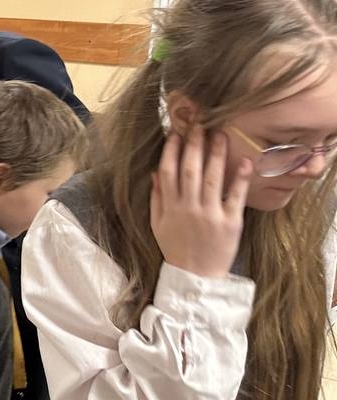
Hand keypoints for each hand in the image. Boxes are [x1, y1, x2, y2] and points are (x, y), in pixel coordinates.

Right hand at [150, 125, 249, 278]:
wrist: (195, 276)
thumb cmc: (176, 248)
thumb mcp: (158, 224)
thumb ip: (156, 198)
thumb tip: (155, 172)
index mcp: (170, 207)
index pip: (168, 172)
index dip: (172, 151)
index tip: (176, 134)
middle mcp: (189, 207)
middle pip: (190, 170)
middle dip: (194, 145)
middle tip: (199, 124)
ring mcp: (210, 214)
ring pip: (211, 178)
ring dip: (216, 154)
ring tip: (220, 134)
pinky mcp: (231, 221)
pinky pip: (235, 196)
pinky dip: (239, 178)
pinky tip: (244, 160)